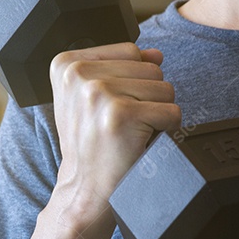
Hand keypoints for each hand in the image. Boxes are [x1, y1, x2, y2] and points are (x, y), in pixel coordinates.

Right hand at [49, 43, 180, 227]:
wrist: (83, 188)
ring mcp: (98, 93)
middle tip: (122, 124)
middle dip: (147, 98)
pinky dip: (166, 130)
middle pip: (150, 67)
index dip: (132, 81)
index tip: (110, 107)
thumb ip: (120, 69)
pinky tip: (140, 142)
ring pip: (164, 87)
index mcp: (66, 64)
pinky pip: (171, 112)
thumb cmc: (90, 145)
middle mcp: (78, 74)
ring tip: (130, 132)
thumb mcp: (91, 98)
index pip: (130, 50)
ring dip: (156, 113)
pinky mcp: (121, 114)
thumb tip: (156, 54)